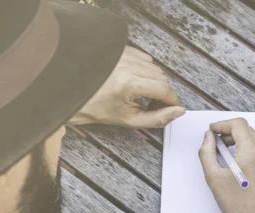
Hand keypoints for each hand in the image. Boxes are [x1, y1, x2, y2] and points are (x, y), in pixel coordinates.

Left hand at [68, 45, 184, 127]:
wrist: (75, 95)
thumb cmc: (99, 109)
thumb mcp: (130, 120)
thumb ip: (158, 118)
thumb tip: (179, 112)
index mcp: (128, 84)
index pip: (164, 89)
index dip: (172, 101)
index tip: (173, 108)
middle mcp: (126, 65)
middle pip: (161, 77)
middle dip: (164, 93)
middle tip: (155, 105)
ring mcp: (123, 55)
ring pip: (155, 68)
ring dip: (155, 82)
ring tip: (144, 95)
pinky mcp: (121, 50)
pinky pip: (145, 59)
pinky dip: (146, 71)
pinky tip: (136, 82)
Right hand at [198, 118, 254, 212]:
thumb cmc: (234, 204)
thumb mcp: (213, 176)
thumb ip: (207, 151)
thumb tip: (208, 137)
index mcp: (252, 153)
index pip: (239, 125)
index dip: (223, 124)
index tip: (213, 131)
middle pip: (249, 132)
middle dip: (231, 133)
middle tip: (218, 142)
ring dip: (242, 144)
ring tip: (229, 157)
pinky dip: (253, 156)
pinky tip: (242, 169)